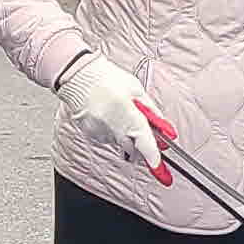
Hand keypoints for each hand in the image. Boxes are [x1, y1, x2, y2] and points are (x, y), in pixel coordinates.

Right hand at [57, 53, 173, 181]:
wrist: (80, 76)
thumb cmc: (108, 79)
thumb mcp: (138, 91)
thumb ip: (152, 112)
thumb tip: (164, 128)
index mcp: (129, 117)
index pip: (145, 144)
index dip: (153, 158)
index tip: (159, 168)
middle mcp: (114, 128)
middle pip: (133, 149)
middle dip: (140, 145)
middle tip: (143, 132)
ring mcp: (101, 133)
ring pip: (120, 143)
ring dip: (125, 134)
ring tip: (120, 113)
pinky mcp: (92, 134)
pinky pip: (108, 138)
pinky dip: (113, 131)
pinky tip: (109, 115)